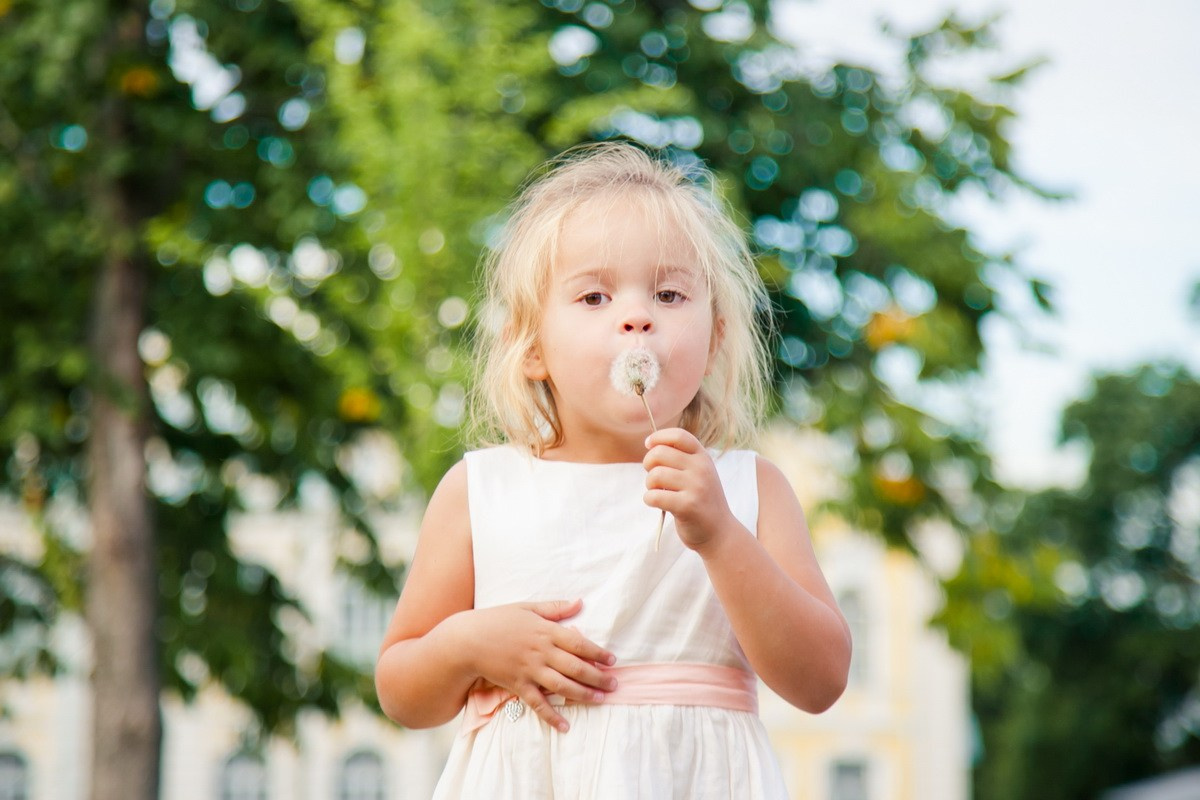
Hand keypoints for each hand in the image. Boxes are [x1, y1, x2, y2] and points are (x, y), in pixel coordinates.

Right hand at [463, 599, 616, 732]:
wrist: (468, 640)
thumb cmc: (498, 620)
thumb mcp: (527, 607)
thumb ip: (554, 608)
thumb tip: (580, 602)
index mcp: (545, 631)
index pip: (578, 643)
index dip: (597, 652)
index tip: (612, 660)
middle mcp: (541, 652)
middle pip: (575, 667)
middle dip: (598, 677)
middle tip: (615, 684)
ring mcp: (530, 670)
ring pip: (562, 686)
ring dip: (584, 694)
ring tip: (601, 699)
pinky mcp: (518, 685)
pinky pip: (538, 704)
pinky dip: (552, 716)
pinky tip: (565, 726)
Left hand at [643, 428, 736, 550]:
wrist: (720, 532)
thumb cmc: (701, 500)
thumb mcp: (698, 473)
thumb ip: (680, 458)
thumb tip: (650, 444)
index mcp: (702, 457)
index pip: (678, 435)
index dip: (658, 437)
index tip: (649, 445)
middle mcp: (701, 468)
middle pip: (659, 453)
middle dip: (648, 464)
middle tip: (654, 478)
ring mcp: (696, 487)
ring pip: (655, 475)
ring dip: (649, 485)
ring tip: (658, 492)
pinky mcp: (688, 506)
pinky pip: (654, 496)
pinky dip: (649, 500)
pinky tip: (657, 503)